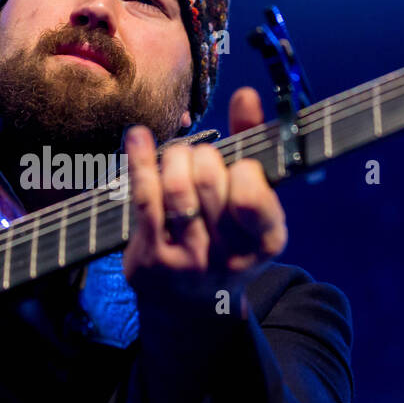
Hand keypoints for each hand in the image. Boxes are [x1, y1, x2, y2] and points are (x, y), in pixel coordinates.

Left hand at [123, 87, 287, 316]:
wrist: (189, 307)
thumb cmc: (224, 238)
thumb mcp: (252, 204)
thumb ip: (253, 147)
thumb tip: (246, 95)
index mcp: (265, 242)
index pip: (252, 193)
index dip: (241, 169)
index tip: (237, 165)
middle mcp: (228, 257)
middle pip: (210, 181)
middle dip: (202, 156)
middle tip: (199, 159)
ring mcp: (186, 261)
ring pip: (176, 188)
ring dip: (173, 158)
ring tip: (175, 159)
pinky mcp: (149, 259)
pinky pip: (143, 198)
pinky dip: (139, 160)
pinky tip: (138, 137)